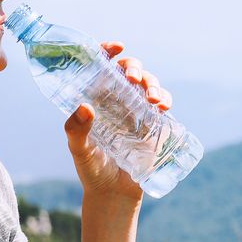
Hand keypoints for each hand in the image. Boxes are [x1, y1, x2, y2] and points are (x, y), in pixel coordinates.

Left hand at [64, 41, 174, 200]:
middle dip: (134, 67)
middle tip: (131, 77)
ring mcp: (137, 110)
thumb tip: (85, 108)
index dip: (108, 52)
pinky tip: (162, 106)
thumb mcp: (79, 149)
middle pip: (130, 71)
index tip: (115, 47)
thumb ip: (76, 130)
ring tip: (152, 98)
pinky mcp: (154, 124)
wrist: (113, 194)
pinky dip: (166, 99)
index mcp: (96, 99)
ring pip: (149, 84)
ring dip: (153, 83)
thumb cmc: (91, 169)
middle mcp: (117, 100)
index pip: (102, 68)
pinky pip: (164, 103)